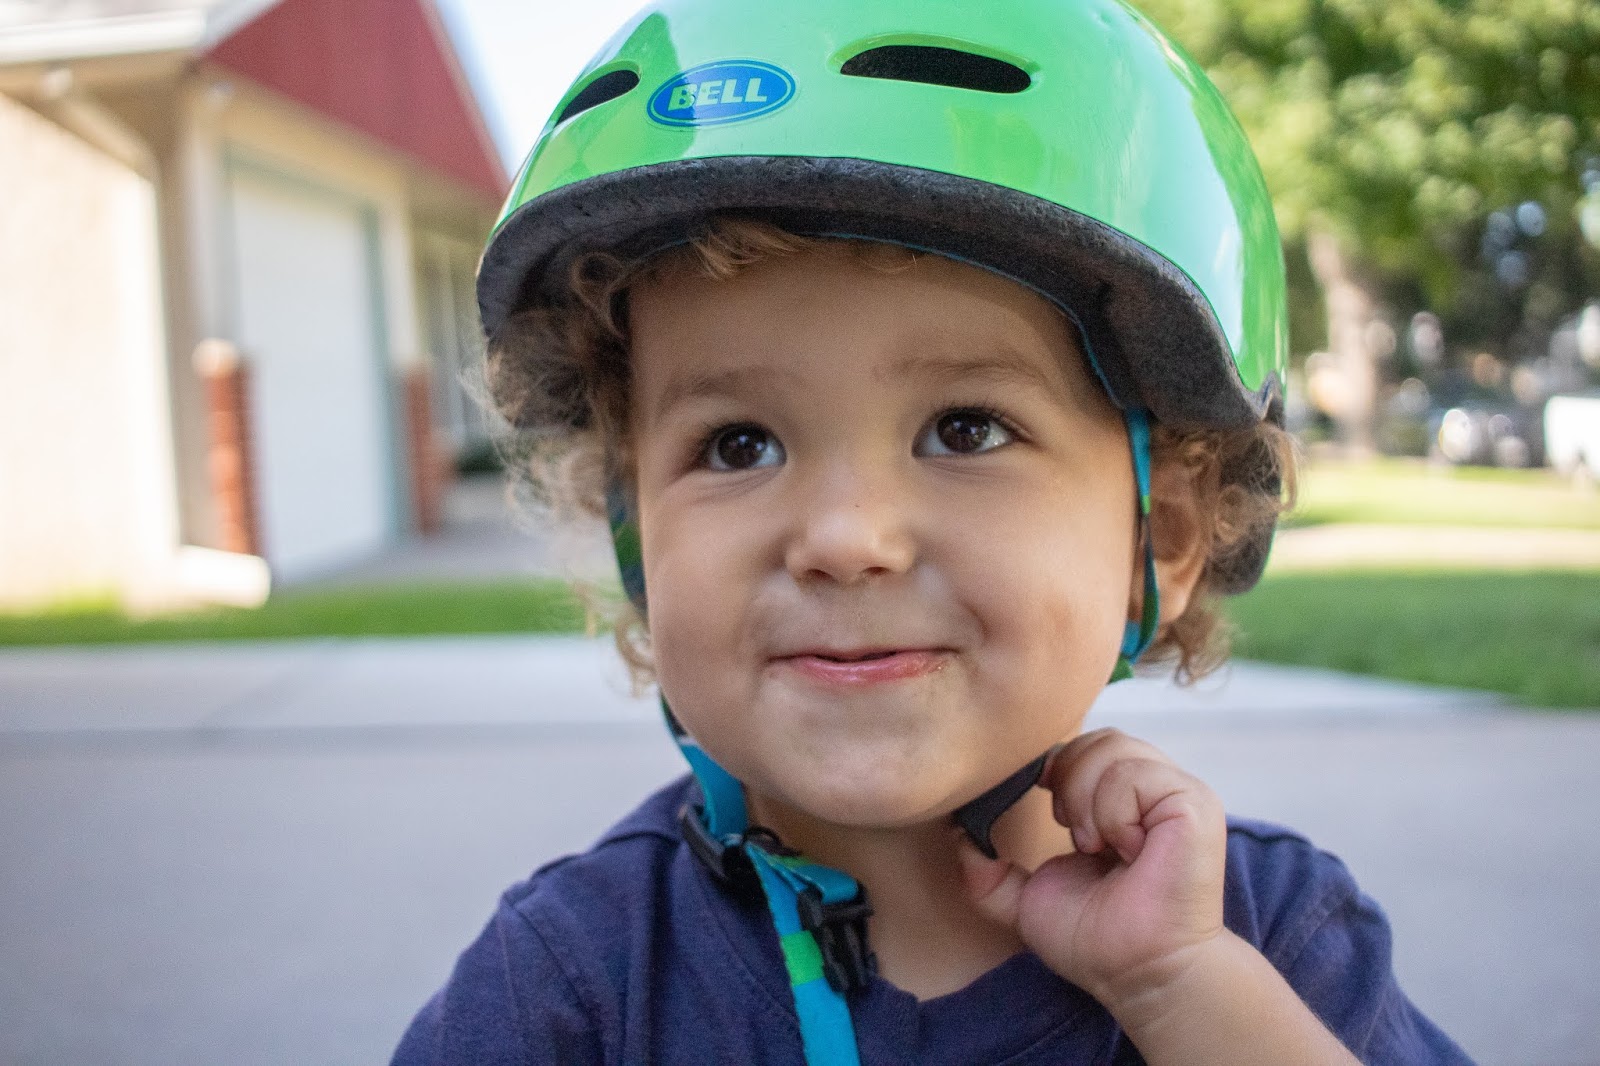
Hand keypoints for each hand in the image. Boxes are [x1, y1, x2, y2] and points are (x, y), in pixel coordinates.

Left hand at [956, 728, 1227, 1012]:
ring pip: (1114, 748)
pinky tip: (1123, 848)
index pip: (1080, 745)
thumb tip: (957, 835)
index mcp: (1119, 801)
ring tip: (1094, 844)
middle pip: (1096, 737)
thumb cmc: (1095, 941)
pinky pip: (1136, 774)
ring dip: (1087, 798)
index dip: (1052, 765)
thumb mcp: (1026, 900)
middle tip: (1071, 832)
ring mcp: (1176, 792)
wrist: (1136, 973)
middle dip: (1067, 779)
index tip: (1041, 800)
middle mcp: (1151, 789)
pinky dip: (1113, 811)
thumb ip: (987, 872)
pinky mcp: (1193, 804)